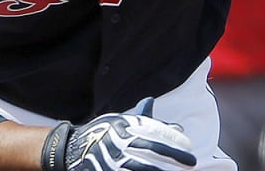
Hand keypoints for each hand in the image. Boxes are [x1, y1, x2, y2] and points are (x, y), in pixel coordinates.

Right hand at [42, 97, 196, 170]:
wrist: (72, 150)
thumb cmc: (101, 134)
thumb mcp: (118, 121)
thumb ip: (138, 116)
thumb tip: (151, 100)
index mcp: (126, 127)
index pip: (155, 132)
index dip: (174, 140)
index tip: (188, 145)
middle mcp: (122, 142)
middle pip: (153, 150)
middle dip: (175, 157)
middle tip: (192, 162)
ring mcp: (115, 160)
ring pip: (144, 167)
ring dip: (162, 170)